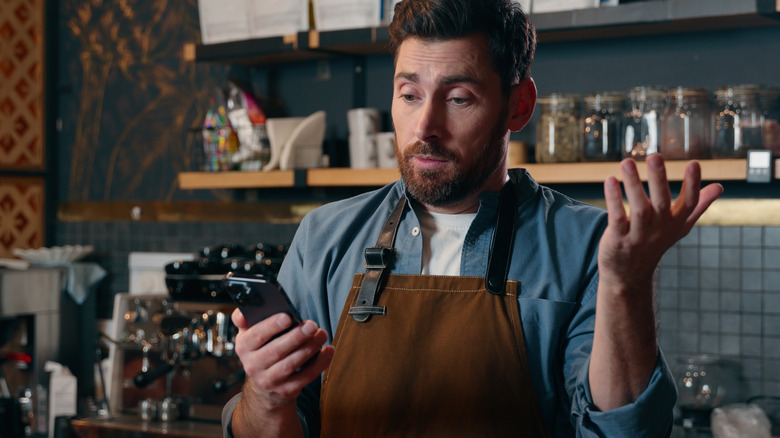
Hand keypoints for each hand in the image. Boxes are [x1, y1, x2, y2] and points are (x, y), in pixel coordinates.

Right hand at [232, 308, 334, 409]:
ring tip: (321, 334)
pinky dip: (319, 364)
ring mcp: (269, 380)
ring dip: (309, 348)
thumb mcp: (249, 333)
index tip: (287, 317)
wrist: (264, 385)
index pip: (255, 335)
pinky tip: (328, 350)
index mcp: (244, 347)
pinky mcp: (286, 390)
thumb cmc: (261, 349)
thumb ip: (247, 318)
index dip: (271, 326)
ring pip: (291, 364)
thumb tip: (249, 308)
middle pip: (276, 351)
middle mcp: (253, 365)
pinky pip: (305, 377)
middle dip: (296, 337)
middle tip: (311, 325)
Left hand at [598, 154, 722, 288]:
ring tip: (627, 162)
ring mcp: (638, 235)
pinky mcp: (618, 239)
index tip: (694, 163)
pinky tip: (610, 180)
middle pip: (661, 202)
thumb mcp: (680, 227)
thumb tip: (720, 187)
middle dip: (659, 179)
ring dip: (633, 184)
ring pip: (638, 208)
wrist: (629, 275)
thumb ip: (698, 206)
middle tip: (654, 156)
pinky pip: (616, 217)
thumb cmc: (655, 243)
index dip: (692, 184)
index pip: (689, 203)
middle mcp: (659, 228)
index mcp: (676, 222)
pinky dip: (613, 199)